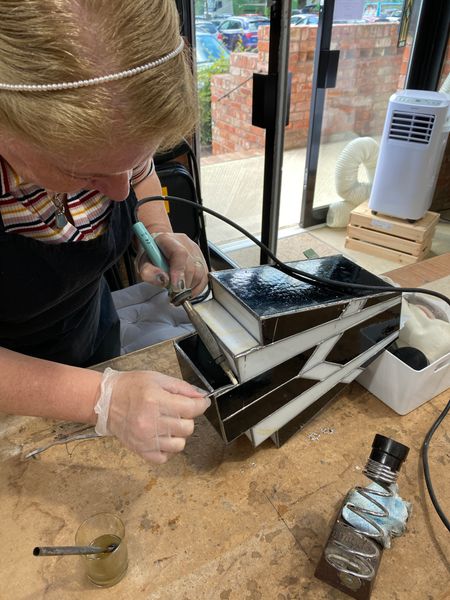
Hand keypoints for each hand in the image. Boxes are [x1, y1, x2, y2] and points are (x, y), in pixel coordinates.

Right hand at [94, 368, 210, 462]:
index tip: (202, 403)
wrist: (105, 401)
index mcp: (155, 401)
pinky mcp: (140, 450)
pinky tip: (162, 436)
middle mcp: (150, 422)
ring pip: (179, 444)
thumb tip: (200, 397)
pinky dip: (168, 448)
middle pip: (187, 427)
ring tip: (169, 424)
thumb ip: (181, 387)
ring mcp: (145, 439)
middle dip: (188, 418)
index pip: (190, 409)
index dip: (201, 405)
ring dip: (179, 434)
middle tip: (179, 411)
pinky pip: (165, 457)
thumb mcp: (157, 378)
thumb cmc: (131, 387)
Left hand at [138, 232, 207, 297]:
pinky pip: (204, 277)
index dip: (179, 272)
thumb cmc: (151, 255)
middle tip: (174, 295)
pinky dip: (197, 288)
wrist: (159, 247)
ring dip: (190, 288)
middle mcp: (185, 243)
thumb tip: (163, 281)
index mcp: (167, 240)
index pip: (179, 254)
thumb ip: (149, 272)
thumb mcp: (142, 264)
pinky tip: (187, 291)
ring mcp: (196, 251)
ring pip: (200, 273)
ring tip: (179, 293)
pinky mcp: (202, 260)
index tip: (175, 288)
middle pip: (191, 266)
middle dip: (183, 285)